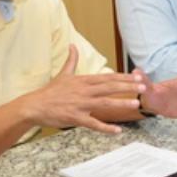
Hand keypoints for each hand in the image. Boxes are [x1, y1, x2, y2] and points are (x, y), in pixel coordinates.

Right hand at [20, 45, 144, 134]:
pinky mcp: (75, 117)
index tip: (137, 77)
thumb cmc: (50, 92)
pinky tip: (117, 131)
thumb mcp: (63, 74)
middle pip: (109, 88)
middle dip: (127, 87)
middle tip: (143, 88)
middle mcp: (84, 91)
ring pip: (104, 104)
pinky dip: (105, 128)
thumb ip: (71, 60)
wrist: (34, 106)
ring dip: (121, 104)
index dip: (123, 77)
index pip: (107, 77)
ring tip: (135, 104)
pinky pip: (93, 123)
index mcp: (83, 81)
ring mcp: (80, 104)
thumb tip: (72, 45)